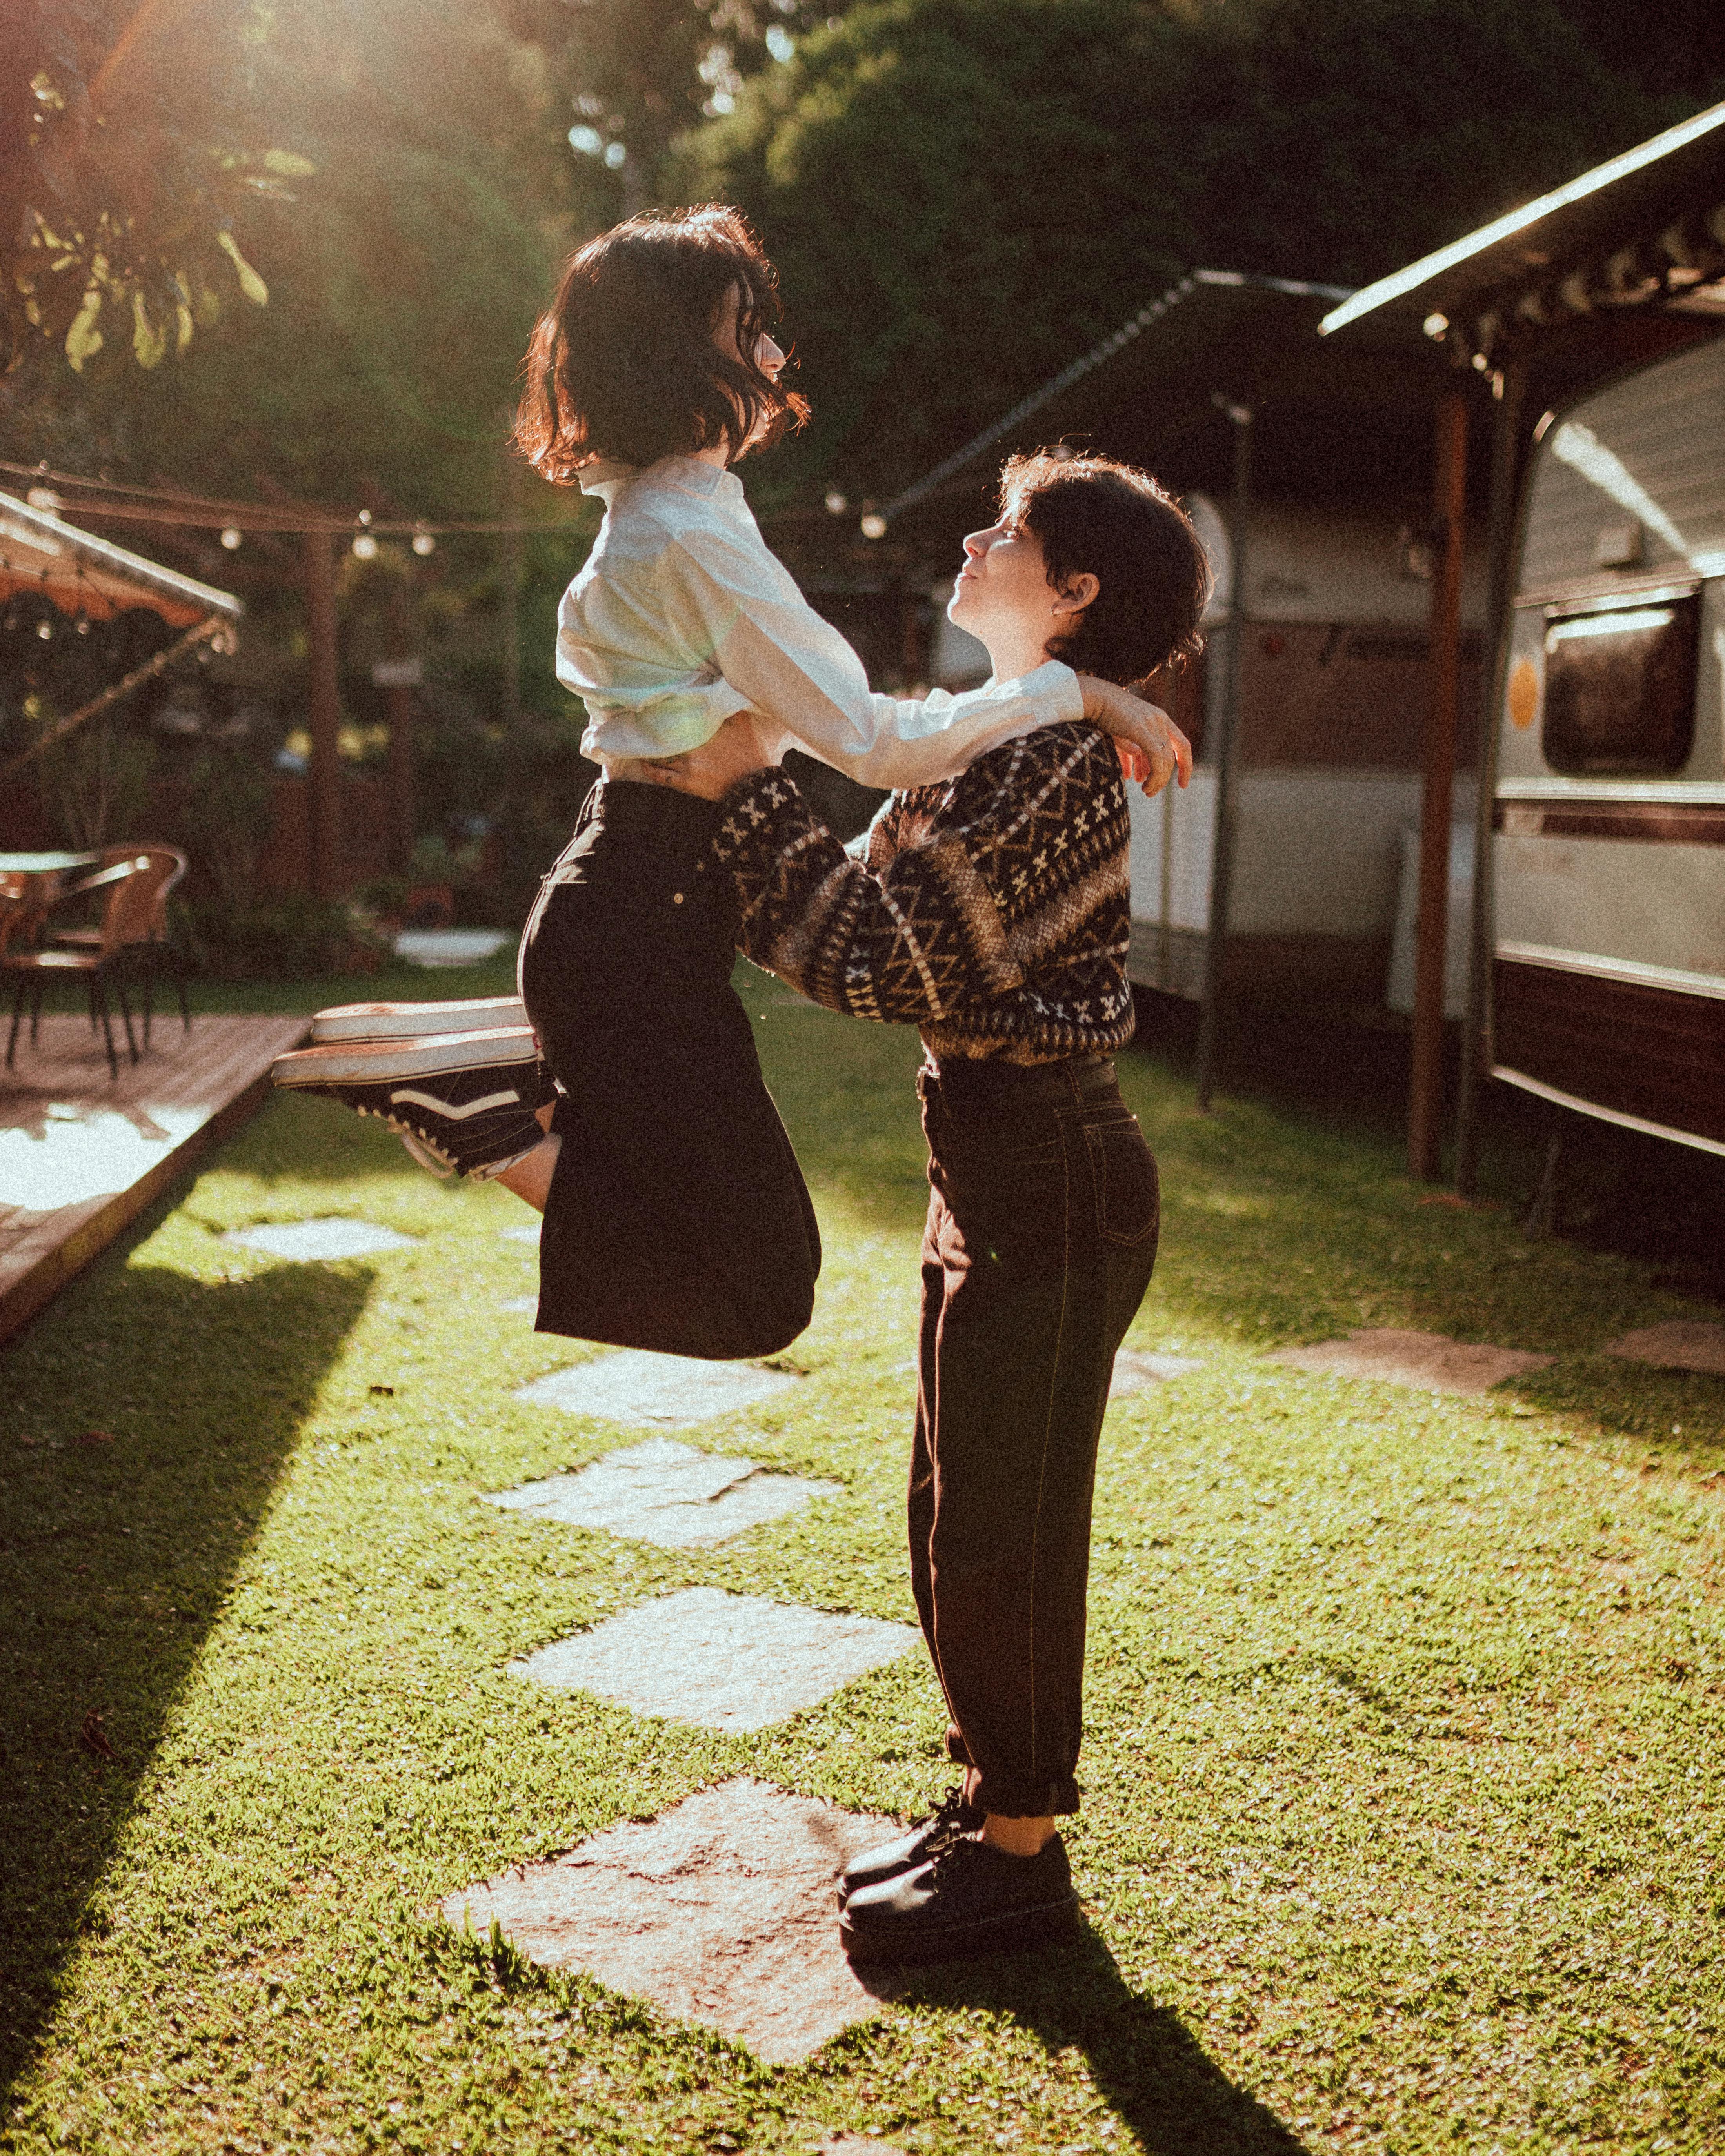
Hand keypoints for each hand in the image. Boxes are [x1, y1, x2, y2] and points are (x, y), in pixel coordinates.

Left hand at [637, 710, 773, 800]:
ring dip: (649, 749)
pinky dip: (651, 769)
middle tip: (639, 721)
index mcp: (704, 730)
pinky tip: (643, 763)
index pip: (677, 717)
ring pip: (661, 755)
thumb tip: (719, 685)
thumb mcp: (744, 723)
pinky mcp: (687, 783)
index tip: (653, 706)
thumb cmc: (752, 753)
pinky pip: (662, 776)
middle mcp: (692, 746)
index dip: (663, 712)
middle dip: (652, 729)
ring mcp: (687, 766)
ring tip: (639, 740)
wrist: (755, 785)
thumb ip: (729, 705)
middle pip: (664, 736)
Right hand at [1076, 674, 1191, 797]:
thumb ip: (1133, 753)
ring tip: (1145, 791)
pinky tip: (1139, 783)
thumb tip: (1136, 776)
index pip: (1183, 746)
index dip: (1185, 766)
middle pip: (1170, 758)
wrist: (1094, 697)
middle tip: (1149, 792)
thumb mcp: (1124, 734)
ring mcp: (1152, 725)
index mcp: (1161, 719)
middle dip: (1161, 779)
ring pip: (1163, 761)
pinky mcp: (1142, 730)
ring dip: (1155, 780)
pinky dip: (1151, 775)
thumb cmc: (1105, 714)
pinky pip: (1155, 759)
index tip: (1182, 785)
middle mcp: (1161, 721)